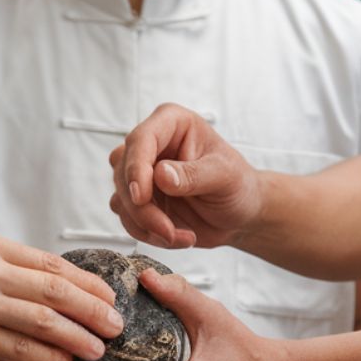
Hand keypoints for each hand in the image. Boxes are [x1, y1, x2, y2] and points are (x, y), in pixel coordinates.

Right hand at [0, 231, 125, 360]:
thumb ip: (1, 265)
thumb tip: (50, 281)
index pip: (51, 263)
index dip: (87, 283)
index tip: (109, 298)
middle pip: (57, 290)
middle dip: (94, 310)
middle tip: (117, 327)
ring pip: (44, 321)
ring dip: (78, 338)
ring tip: (99, 351)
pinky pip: (20, 349)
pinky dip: (48, 358)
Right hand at [109, 104, 263, 249]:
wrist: (240, 214)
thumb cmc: (237, 185)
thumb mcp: (225, 176)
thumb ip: (194, 174)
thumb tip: (160, 175)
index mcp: (172, 124)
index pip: (141, 139)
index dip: (135, 168)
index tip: (140, 196)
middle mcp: (151, 145)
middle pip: (123, 172)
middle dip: (141, 208)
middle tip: (168, 230)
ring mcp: (142, 174)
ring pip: (121, 198)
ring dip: (145, 225)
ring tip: (179, 236)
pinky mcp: (139, 200)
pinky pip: (127, 218)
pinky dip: (147, 234)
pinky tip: (176, 237)